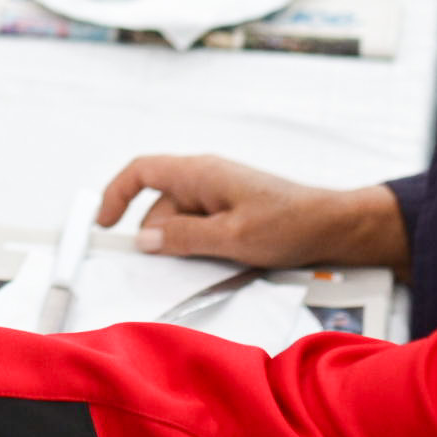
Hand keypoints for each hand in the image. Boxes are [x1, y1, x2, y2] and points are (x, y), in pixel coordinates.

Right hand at [97, 155, 410, 268]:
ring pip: (180, 220)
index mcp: (200, 173)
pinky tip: (222, 260)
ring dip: (185, 244)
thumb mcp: (232, 237)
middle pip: (160, 204)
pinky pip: (200, 226)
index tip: (104, 225)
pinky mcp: (230, 210)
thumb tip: (145, 238)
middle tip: (170, 265)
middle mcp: (204, 178)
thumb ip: (185, 237)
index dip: (116, 195)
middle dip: (159, 236)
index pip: (141, 171)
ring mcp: (217, 193)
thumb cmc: (289, 224)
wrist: (333, 226)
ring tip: (215, 262)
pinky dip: (201, 245)